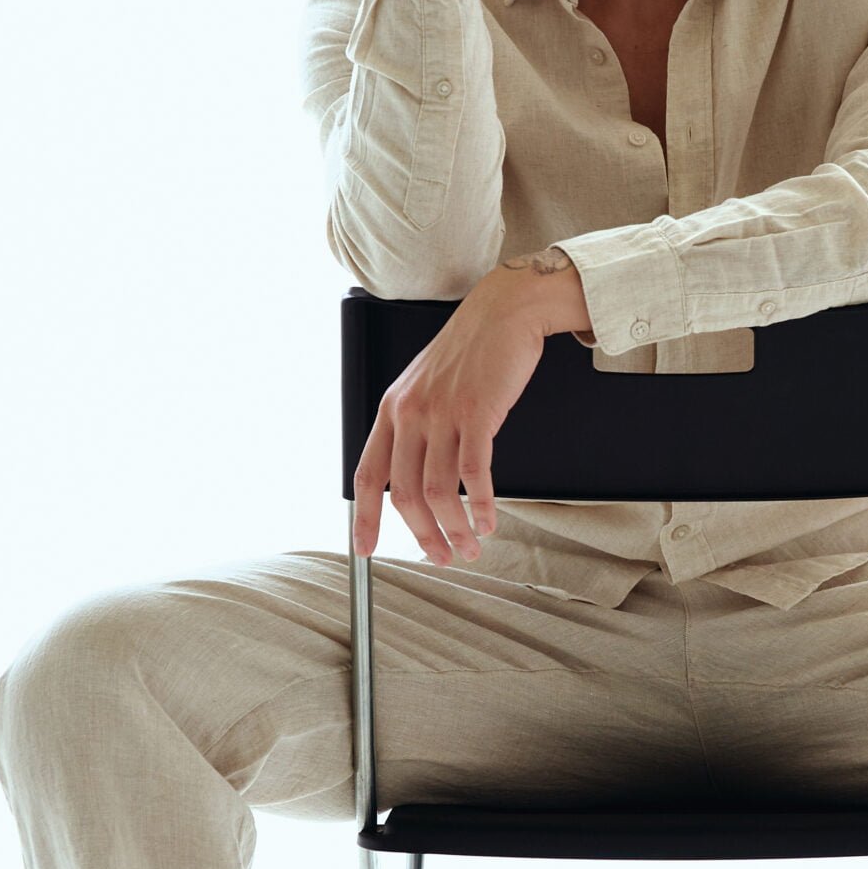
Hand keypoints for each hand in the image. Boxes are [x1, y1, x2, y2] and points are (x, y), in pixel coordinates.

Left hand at [351, 271, 547, 563]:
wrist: (503, 312)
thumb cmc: (470, 351)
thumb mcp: (425, 385)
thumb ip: (415, 426)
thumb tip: (417, 476)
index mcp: (392, 409)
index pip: (368, 475)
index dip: (364, 518)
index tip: (367, 549)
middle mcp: (411, 413)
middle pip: (406, 494)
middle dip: (424, 536)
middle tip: (442, 556)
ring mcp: (442, 412)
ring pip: (440, 490)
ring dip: (455, 528)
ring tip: (471, 545)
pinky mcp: (477, 412)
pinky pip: (474, 473)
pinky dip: (481, 505)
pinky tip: (488, 520)